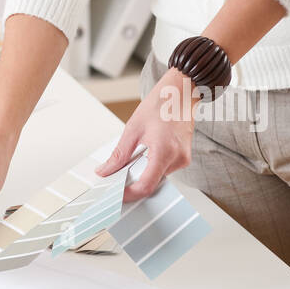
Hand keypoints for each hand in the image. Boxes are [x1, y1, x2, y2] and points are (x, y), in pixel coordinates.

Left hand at [93, 67, 195, 201]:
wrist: (180, 93)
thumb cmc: (161, 105)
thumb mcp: (133, 129)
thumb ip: (119, 154)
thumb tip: (106, 170)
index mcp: (164, 151)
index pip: (146, 185)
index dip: (129, 194)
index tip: (116, 194)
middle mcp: (177, 159)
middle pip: (152, 183)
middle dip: (133, 182)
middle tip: (116, 177)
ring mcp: (183, 159)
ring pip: (158, 177)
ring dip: (142, 172)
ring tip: (133, 157)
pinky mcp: (184, 157)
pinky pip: (164, 169)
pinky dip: (151, 166)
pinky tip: (145, 153)